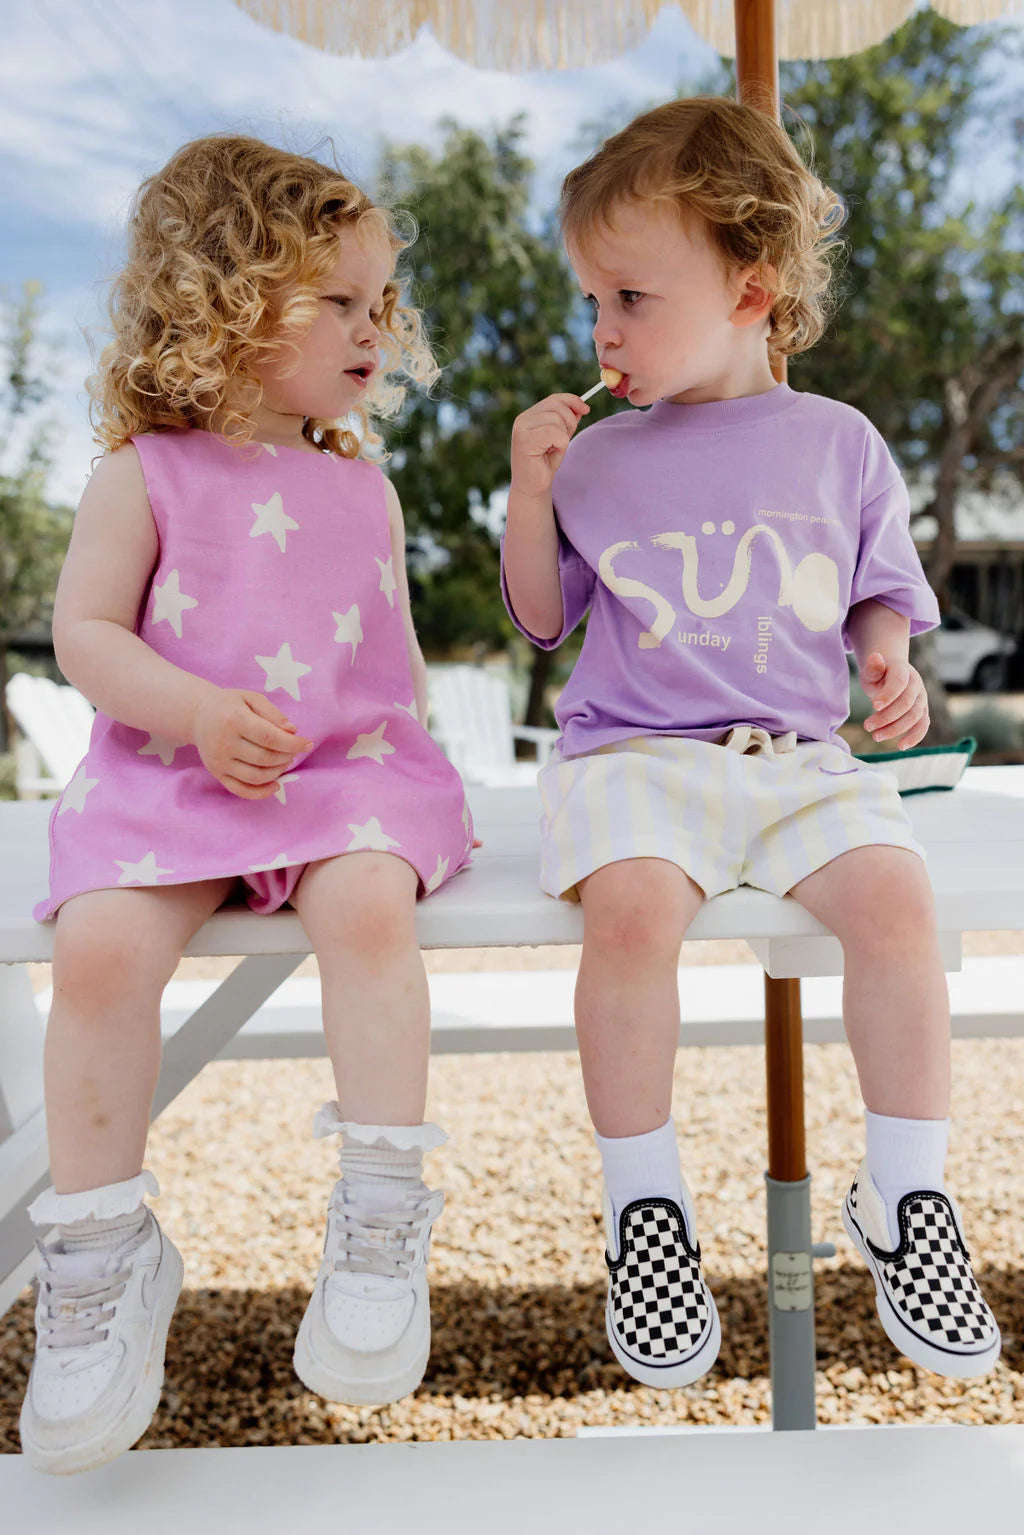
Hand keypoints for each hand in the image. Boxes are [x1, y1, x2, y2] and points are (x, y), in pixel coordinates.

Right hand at [192, 688, 312, 798]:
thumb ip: (273, 713)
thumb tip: (293, 731)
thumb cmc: (230, 705)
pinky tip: (276, 785)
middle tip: (292, 750)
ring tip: (284, 761)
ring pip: (256, 776)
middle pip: (265, 758)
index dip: (292, 744)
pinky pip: (241, 790)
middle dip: (286, 756)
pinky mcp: (217, 774)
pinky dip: (262, 792)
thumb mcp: (251, 698)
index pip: (269, 738)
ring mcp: (219, 761)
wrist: (198, 716)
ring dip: (278, 772)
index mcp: (234, 720)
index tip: (307, 743)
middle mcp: (224, 743)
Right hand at [510, 394, 589, 498]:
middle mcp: (522, 419)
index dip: (572, 401)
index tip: (586, 409)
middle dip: (570, 422)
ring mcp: (521, 429)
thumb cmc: (544, 464)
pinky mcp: (525, 441)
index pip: (553, 399)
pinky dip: (560, 444)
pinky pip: (555, 433)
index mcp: (528, 416)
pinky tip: (551, 454)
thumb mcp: (559, 438)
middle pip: (557, 406)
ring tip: (554, 449)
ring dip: (563, 437)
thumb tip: (581, 406)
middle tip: (564, 441)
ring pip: (557, 420)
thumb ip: (566, 421)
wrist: (531, 488)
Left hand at [860, 652, 928, 749]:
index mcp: (903, 671)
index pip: (899, 683)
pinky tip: (901, 746)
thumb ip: (873, 667)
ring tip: (876, 736)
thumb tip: (875, 657)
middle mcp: (916, 685)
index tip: (874, 706)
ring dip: (895, 729)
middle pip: (906, 704)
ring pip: (914, 716)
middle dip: (886, 717)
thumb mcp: (871, 670)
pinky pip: (923, 725)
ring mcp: (921, 699)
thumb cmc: (879, 674)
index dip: (888, 695)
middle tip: (867, 726)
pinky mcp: (922, 712)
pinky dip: (915, 737)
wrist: (892, 674)